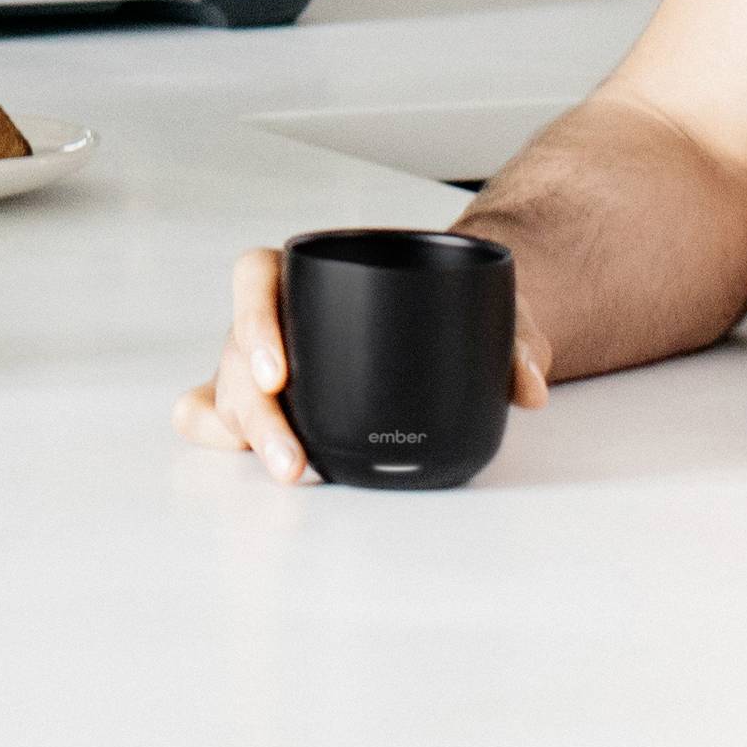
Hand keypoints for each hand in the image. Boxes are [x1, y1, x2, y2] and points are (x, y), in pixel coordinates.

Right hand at [173, 243, 552, 477]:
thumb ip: (512, 342)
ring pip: (229, 386)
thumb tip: (529, 387)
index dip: (254, 319)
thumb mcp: (486, 311)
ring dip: (246, 432)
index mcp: (308, 273)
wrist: (442, 318)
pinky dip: (218, 430)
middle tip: (291, 458)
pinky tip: (233, 453)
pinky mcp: (268, 398)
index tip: (280, 372)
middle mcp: (277, 315)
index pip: (255, 275)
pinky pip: (216, 409)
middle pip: (236, 348)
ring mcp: (264, 358)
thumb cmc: (448, 306)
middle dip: (254, 408)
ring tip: (291, 473)